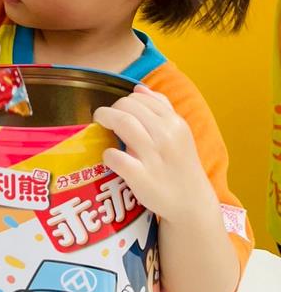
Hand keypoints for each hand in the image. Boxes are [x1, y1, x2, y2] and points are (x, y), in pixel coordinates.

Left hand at [94, 85, 215, 222]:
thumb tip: (139, 89)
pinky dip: (108, 154)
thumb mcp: (179, 133)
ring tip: (100, 126)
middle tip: (104, 119)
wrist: (192, 203)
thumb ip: (161, 109)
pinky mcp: (142, 178)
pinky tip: (110, 157)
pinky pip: (116, 157)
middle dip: (110, 109)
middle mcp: (167, 137)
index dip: (123, 102)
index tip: (117, 111)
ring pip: (122, 122)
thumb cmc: (180, 165)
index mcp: (175, 123)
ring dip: (105, 120)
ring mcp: (154, 157)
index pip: (140, 99)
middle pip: (127, 107)